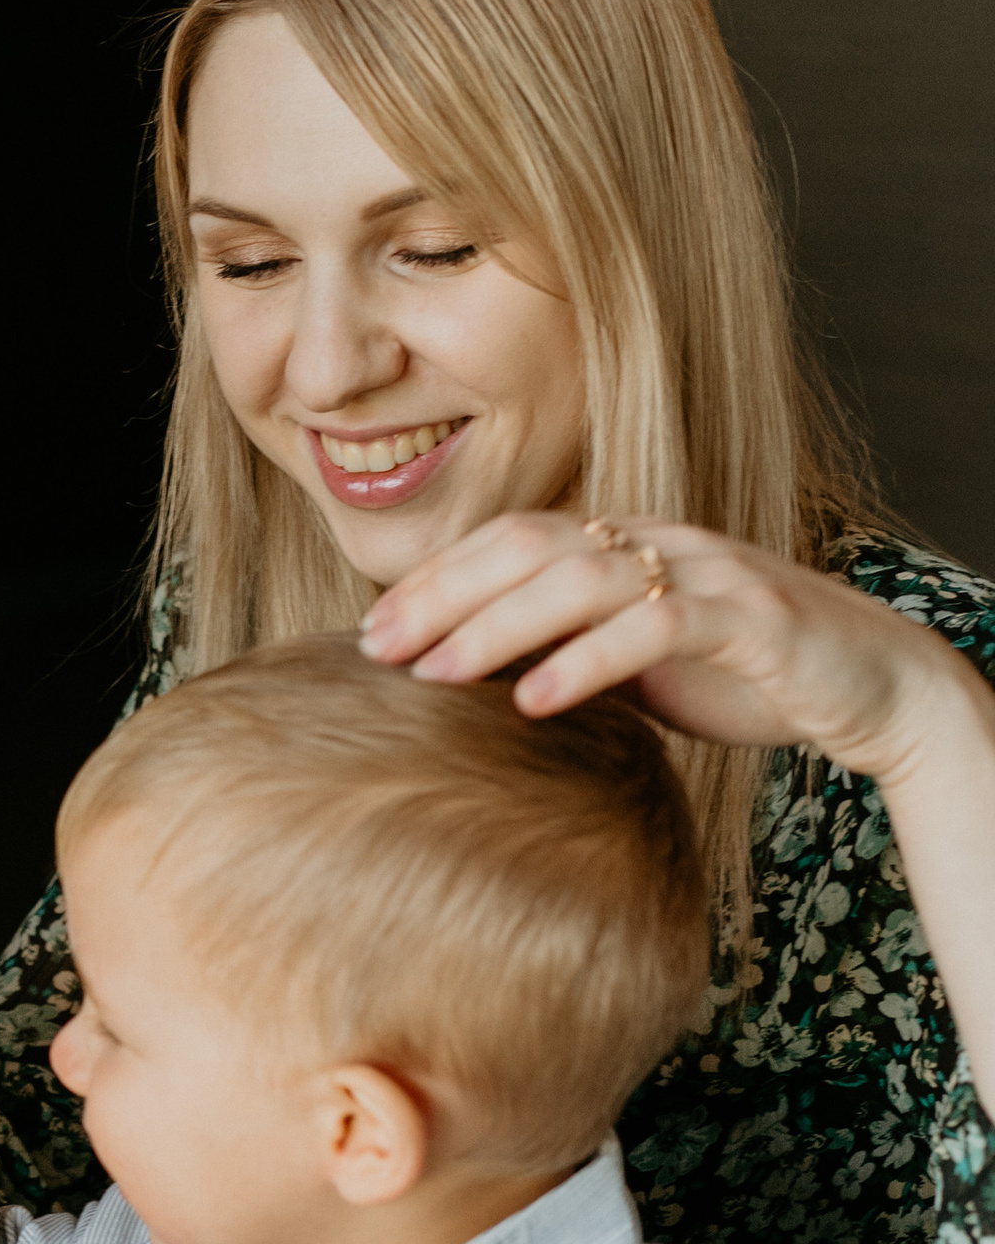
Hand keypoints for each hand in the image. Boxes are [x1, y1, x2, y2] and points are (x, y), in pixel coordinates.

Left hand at [359, 511, 973, 786]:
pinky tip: (534, 702)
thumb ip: (567, 655)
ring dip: (498, 626)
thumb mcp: (638, 668)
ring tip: (434, 675)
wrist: (871, 683)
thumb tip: (474, 681)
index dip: (437, 579)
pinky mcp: (749, 619)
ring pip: (582, 578)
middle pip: (530, 545)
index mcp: (626, 546)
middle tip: (376, 648)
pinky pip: (656, 628)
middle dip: (445, 594)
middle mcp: (658, 543)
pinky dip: (588, 662)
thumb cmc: (745, 676)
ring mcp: (705, 574)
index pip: (512, 541)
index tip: (371, 632)